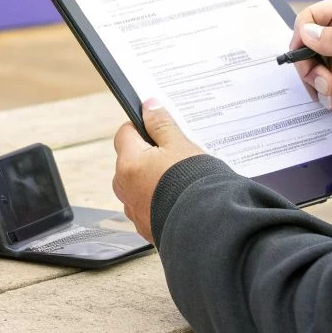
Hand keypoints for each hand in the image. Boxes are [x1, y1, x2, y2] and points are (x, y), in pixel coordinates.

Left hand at [111, 99, 204, 242]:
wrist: (207, 225)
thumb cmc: (193, 183)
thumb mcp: (180, 145)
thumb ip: (161, 124)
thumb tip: (149, 106)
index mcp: (129, 163)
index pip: (124, 133)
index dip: (141, 127)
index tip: (157, 128)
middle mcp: (125, 187)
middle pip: (129, 161)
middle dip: (147, 155)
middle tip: (173, 155)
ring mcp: (134, 209)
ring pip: (136, 185)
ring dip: (151, 180)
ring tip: (178, 179)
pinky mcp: (145, 226)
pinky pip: (147, 206)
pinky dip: (158, 200)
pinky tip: (178, 198)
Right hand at [290, 0, 331, 140]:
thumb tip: (307, 31)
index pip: (325, 13)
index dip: (307, 24)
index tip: (299, 43)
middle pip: (311, 41)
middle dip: (309, 61)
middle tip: (319, 77)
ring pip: (312, 67)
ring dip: (317, 82)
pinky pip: (319, 88)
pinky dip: (325, 97)